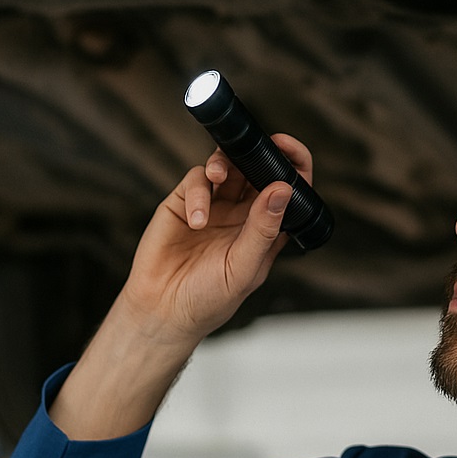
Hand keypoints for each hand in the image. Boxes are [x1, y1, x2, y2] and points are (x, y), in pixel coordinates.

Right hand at [119, 133, 314, 346]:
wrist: (163, 311)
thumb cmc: (209, 299)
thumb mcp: (242, 268)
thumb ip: (263, 229)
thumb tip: (283, 190)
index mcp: (266, 229)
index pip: (289, 190)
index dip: (294, 165)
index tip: (287, 150)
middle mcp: (243, 213)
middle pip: (257, 170)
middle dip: (258, 154)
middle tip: (256, 146)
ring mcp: (214, 205)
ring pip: (228, 166)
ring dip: (225, 163)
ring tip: (217, 176)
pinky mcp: (184, 202)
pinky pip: (196, 181)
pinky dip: (198, 193)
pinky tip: (196, 220)